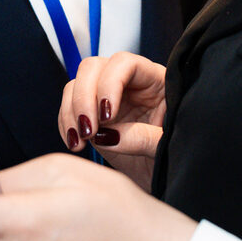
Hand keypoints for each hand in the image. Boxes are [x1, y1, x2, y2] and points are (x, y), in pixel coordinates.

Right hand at [60, 52, 167, 187]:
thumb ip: (144, 139)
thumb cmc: (175, 157)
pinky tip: (75, 144)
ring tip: (80, 141)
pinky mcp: (93, 113)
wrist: (165, 177)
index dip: (110, 83)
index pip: (126, 63)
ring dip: (71, 112)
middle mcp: (129, 82)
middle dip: (84, 98)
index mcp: (155, 80)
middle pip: (94, 67)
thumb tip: (108, 136)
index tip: (107, 115)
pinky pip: (69, 107)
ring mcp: (108, 96)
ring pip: (76, 85)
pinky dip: (66, 124)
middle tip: (89, 130)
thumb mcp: (167, 148)